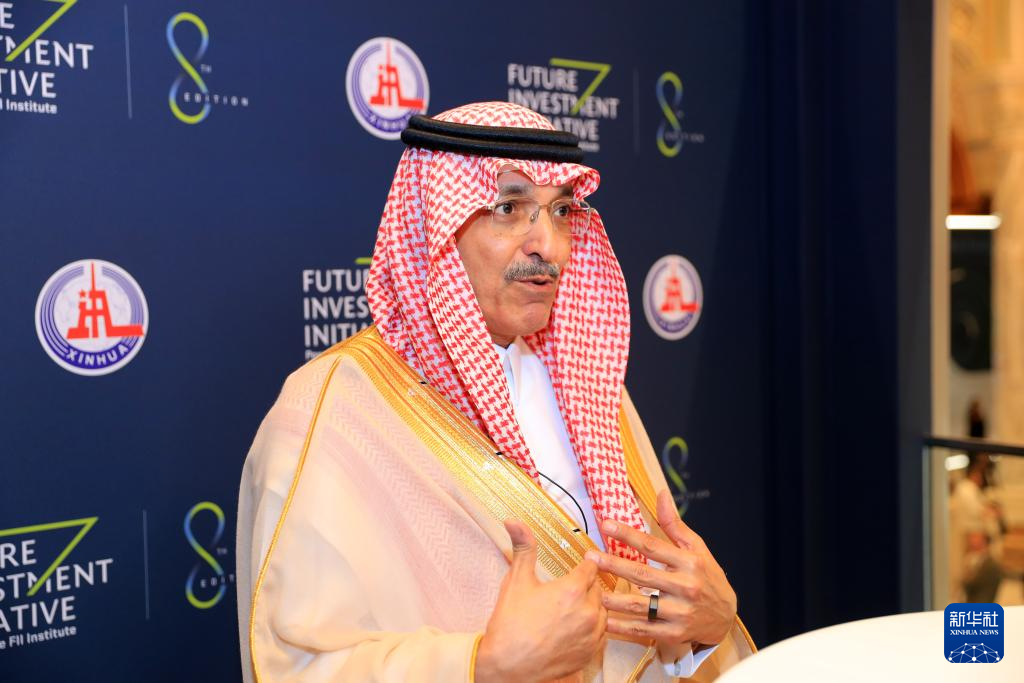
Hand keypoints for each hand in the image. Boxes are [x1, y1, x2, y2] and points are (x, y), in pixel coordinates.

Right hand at [475, 520, 606, 682]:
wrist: (508, 667)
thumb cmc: (510, 624)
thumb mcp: (516, 581)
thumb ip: (522, 547)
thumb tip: (513, 520)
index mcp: (573, 590)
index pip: (590, 567)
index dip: (583, 565)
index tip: (578, 565)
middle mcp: (588, 611)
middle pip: (597, 589)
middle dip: (585, 587)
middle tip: (567, 590)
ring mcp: (592, 635)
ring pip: (602, 611)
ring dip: (590, 607)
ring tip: (570, 609)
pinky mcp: (591, 653)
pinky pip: (601, 633)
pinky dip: (592, 628)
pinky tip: (573, 628)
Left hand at [585, 490, 735, 657]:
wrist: (727, 615)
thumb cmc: (707, 576)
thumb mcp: (696, 548)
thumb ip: (674, 524)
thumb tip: (661, 494)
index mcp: (689, 562)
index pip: (652, 546)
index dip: (628, 534)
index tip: (606, 525)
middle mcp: (685, 586)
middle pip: (642, 574)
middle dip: (614, 565)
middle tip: (590, 558)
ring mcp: (680, 612)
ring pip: (640, 605)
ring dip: (614, 599)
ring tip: (592, 591)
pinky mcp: (675, 633)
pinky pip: (644, 630)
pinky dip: (623, 627)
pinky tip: (605, 622)